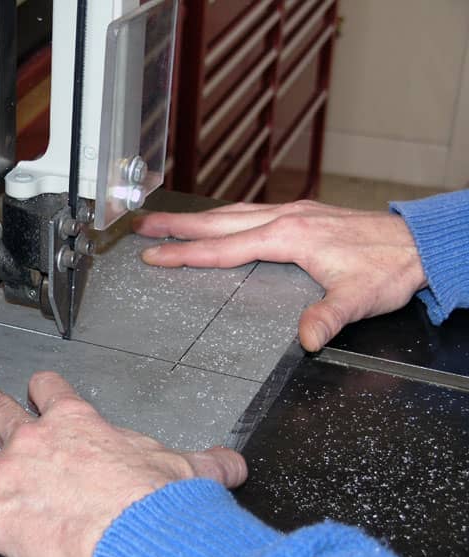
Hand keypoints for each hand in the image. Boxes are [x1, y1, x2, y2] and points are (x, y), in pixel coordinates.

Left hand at [0, 371, 246, 556]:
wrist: (140, 531)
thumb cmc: (159, 498)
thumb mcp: (191, 469)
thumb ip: (207, 462)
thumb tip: (233, 464)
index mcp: (75, 425)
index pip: (51, 392)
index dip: (44, 388)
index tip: (41, 387)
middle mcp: (33, 442)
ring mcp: (6, 479)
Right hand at [134, 200, 427, 351]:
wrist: (419, 243)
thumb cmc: (389, 268)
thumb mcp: (359, 299)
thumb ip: (328, 318)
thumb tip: (307, 340)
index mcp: (289, 237)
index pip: (224, 248)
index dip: (185, 254)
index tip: (154, 256)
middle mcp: (285, 218)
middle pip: (218, 221)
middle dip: (176, 225)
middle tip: (141, 225)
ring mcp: (293, 212)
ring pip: (232, 212)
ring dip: (196, 218)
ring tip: (166, 221)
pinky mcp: (302, 214)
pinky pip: (250, 211)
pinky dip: (223, 216)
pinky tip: (219, 222)